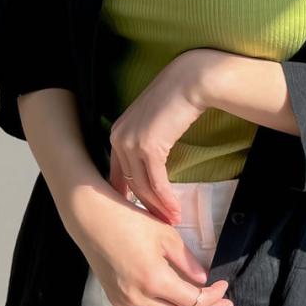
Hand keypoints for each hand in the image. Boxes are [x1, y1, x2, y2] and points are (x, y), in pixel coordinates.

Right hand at [71, 187, 232, 305]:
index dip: (213, 296)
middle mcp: (139, 299)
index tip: (223, 285)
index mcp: (154, 280)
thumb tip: (203, 280)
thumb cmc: (130, 221)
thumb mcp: (166, 235)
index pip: (193, 301)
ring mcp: (125, 304)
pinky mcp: (116, 303)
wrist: (92, 220)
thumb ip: (187, 262)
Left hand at [109, 52, 211, 222]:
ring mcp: (132, 143)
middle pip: (130, 183)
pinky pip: (157, 182)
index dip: (129, 195)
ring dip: (158, 206)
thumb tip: (150, 166)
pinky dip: (166, 199)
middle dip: (145, 205)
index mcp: (117, 134)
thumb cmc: (175, 100)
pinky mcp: (149, 148)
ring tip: (171, 220)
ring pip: (143, 186)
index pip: (118, 173)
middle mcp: (119, 139)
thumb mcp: (152, 123)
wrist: (189, 83)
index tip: (139, 212)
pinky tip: (174, 209)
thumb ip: (144, 143)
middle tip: (158, 222)